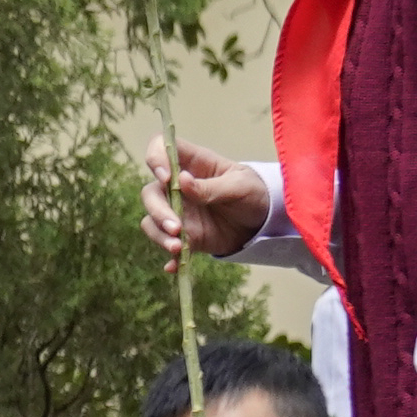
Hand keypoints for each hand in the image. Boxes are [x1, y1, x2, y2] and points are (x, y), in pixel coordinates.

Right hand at [140, 141, 270, 261]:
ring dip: (159, 234)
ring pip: (152, 220)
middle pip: (151, 192)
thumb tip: (182, 181)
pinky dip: (169, 257)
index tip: (165, 178)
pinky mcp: (185, 235)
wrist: (265, 222)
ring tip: (177, 247)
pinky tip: (174, 267)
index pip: (161, 149)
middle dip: (157, 210)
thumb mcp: (240, 186)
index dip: (156, 158)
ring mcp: (179, 212)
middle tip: (175, 227)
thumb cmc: (254, 192)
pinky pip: (168, 244)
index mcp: (193, 164)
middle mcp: (178, 187)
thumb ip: (211, 186)